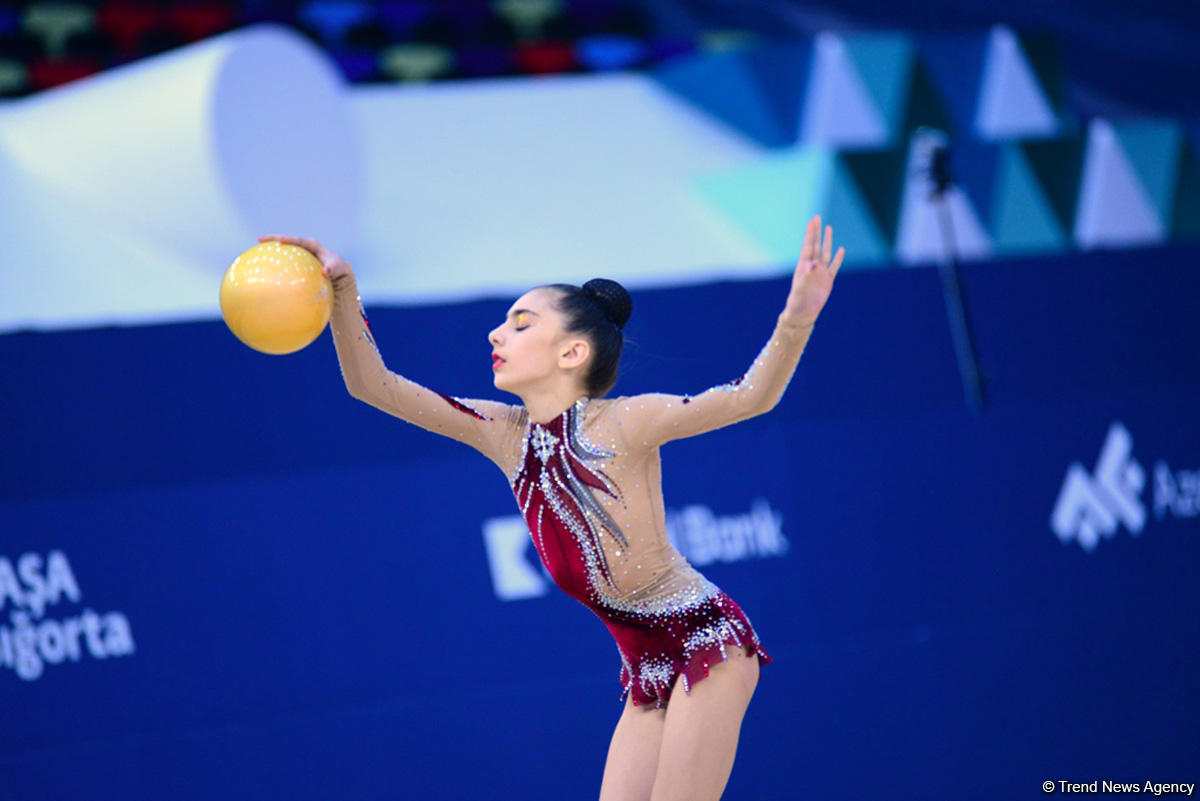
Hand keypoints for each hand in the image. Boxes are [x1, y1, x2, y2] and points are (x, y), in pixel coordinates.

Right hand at [257, 235, 353, 281]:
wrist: (339, 273)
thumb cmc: (338, 270)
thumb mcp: (337, 268)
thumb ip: (332, 268)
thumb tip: (325, 272)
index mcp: (313, 245)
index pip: (299, 240)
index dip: (288, 239)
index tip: (279, 241)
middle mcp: (305, 246)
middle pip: (287, 240)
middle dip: (274, 239)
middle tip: (259, 239)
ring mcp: (300, 253)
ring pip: (284, 249)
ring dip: (272, 248)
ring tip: (257, 250)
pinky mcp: (298, 261)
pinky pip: (286, 260)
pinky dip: (277, 262)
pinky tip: (266, 269)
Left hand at [780, 214, 843, 328]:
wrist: (803, 313)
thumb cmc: (797, 302)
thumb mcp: (801, 289)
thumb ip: (807, 276)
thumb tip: (813, 264)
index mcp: (803, 266)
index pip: (808, 246)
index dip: (810, 233)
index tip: (812, 221)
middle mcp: (812, 267)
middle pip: (816, 245)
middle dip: (817, 231)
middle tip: (817, 217)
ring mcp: (820, 273)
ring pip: (825, 253)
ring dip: (827, 241)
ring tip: (829, 228)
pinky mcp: (828, 280)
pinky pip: (834, 266)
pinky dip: (838, 258)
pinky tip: (841, 249)